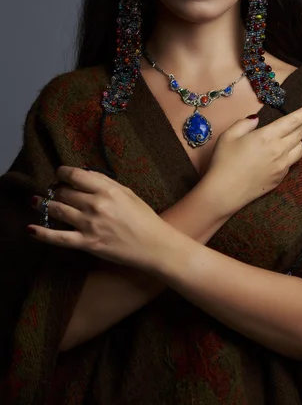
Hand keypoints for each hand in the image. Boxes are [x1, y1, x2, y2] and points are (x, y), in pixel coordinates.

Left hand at [28, 166, 172, 272]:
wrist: (154, 245)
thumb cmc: (144, 218)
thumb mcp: (128, 193)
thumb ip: (105, 183)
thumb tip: (84, 175)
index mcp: (107, 190)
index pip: (75, 175)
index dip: (63, 172)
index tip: (60, 174)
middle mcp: (95, 205)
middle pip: (64, 192)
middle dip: (56, 190)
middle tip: (55, 191)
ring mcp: (89, 225)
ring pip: (57, 210)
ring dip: (44, 204)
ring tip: (38, 202)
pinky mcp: (87, 243)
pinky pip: (59, 238)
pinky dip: (42, 233)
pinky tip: (31, 228)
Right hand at [201, 104, 301, 219]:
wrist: (225, 191)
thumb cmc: (224, 161)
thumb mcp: (228, 136)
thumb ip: (244, 124)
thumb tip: (255, 120)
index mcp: (267, 136)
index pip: (293, 121)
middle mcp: (279, 150)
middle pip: (300, 134)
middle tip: (299, 121)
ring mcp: (282, 166)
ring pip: (300, 149)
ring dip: (298, 140)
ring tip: (291, 137)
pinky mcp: (280, 178)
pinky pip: (291, 163)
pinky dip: (290, 155)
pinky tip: (280, 155)